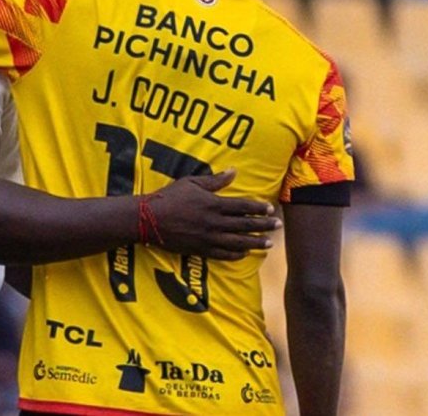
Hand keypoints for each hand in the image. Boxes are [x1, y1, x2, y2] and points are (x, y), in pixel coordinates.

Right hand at [146, 169, 279, 260]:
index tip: (270, 209)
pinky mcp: (200, 249)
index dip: (258, 208)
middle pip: (245, 225)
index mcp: (213, 204)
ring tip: (268, 244)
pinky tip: (244, 253)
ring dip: (255, 242)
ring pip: (238, 242)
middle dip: (264, 225)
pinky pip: (223, 254)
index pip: (243, 206)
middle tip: (278, 226)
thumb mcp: (191, 183)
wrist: (149, 219)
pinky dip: (235, 255)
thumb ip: (215, 180)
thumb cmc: (169, 197)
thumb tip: (234, 172)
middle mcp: (214, 222)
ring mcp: (208, 238)